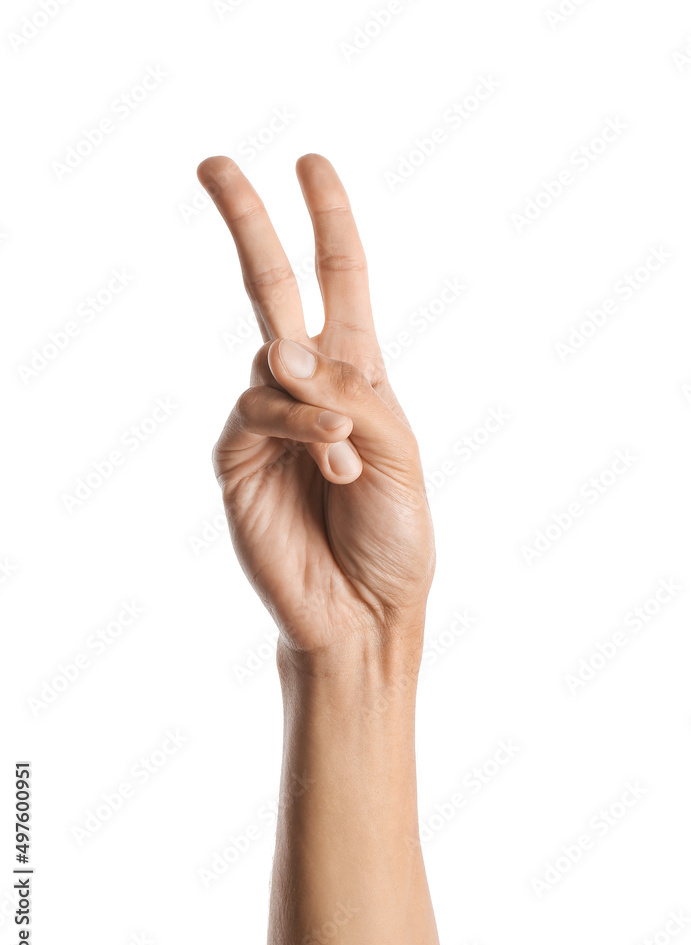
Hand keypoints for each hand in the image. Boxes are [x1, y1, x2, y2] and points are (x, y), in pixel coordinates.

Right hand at [197, 154, 434, 656]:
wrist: (365, 609)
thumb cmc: (394, 534)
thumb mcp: (399, 452)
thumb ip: (349, 394)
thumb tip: (282, 350)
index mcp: (356, 376)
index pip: (339, 282)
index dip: (329, 222)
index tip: (312, 165)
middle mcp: (307, 388)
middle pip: (272, 288)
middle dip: (248, 224)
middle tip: (214, 162)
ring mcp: (267, 421)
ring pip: (272, 360)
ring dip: (317, 401)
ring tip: (349, 460)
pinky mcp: (236, 457)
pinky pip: (260, 411)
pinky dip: (301, 425)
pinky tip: (333, 458)